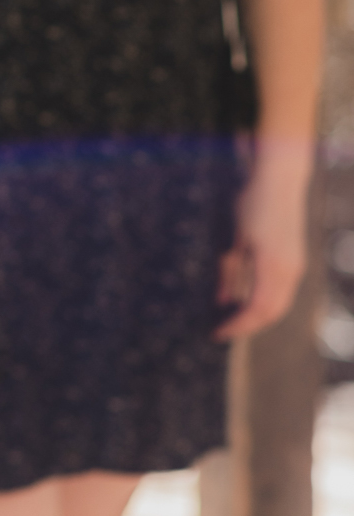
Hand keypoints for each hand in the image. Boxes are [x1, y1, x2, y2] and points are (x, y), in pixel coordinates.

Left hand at [215, 139, 310, 340]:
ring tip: (234, 319)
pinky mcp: (296, 260)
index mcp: (272, 267)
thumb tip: (222, 301)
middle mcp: (290, 271)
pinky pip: (282, 292)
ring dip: (257, 316)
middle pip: (271, 313)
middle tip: (224, 330)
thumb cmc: (253, 205)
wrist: (280, 182)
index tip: (219, 333)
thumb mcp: (235, 239)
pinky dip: (265, 302)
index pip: (257, 310)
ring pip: (279, 304)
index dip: (238, 325)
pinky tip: (246, 298)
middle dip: (248, 325)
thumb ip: (230, 271)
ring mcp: (296, 266)